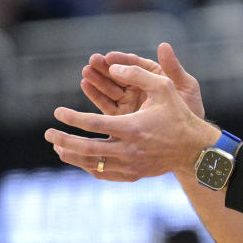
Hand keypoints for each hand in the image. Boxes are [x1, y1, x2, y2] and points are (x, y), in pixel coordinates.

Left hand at [46, 60, 218, 180]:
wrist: (194, 148)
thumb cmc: (178, 114)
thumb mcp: (164, 87)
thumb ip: (137, 74)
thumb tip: (112, 68)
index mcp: (133, 127)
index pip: (93, 124)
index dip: (72, 118)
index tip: (58, 112)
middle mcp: (129, 149)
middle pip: (87, 148)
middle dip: (63, 141)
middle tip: (48, 134)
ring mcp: (131, 165)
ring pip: (92, 165)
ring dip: (72, 156)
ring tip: (58, 148)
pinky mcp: (133, 174)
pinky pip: (103, 174)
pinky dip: (88, 168)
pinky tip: (80, 159)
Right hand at [81, 43, 204, 119]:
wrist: (189, 140)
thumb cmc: (191, 110)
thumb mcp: (186, 87)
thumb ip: (173, 68)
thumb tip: (163, 45)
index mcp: (155, 76)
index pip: (136, 64)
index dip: (122, 60)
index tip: (109, 56)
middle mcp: (140, 87)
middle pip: (119, 74)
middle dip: (105, 67)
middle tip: (92, 61)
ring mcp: (131, 101)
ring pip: (111, 87)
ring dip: (98, 79)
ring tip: (86, 72)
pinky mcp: (123, 116)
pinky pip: (107, 104)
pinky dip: (96, 95)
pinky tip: (86, 85)